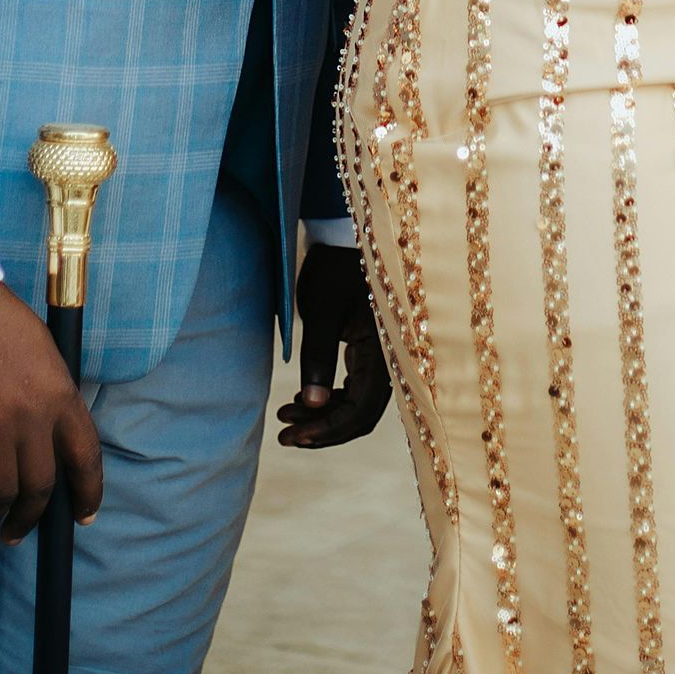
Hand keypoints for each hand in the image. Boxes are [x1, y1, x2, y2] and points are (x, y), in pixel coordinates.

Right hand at [0, 282, 101, 542]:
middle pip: (41, 489)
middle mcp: (33, 418)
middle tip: (14, 532)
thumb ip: (48, 394)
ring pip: (0, 497)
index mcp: (60, 394)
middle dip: (28, 519)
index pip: (86, 458)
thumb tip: (45, 435)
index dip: (88, 494)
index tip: (83, 517)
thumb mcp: (40, 350)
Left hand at [274, 243, 390, 449]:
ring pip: (357, 406)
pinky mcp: (372, 352)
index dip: (325, 429)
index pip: (359, 410)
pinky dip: (329, 401)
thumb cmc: (335, 267)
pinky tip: (302, 401)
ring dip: (323, 418)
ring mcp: (383, 357)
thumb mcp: (322, 310)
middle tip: (284, 435)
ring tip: (286, 418)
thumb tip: (312, 404)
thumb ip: (318, 357)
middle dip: (322, 430)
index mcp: (385, 350)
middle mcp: (391, 360)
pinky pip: (355, 390)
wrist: (346, 237)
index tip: (291, 436)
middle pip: (360, 415)